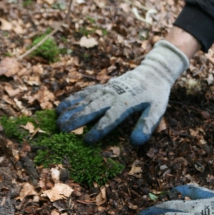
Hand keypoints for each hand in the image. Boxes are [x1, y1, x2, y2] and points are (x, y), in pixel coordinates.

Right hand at [56, 41, 188, 145]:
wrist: (152, 72)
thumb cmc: (155, 94)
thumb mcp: (157, 109)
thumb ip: (147, 124)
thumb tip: (135, 142)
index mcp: (125, 103)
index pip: (110, 118)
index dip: (98, 130)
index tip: (86, 141)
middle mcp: (112, 95)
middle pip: (91, 108)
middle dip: (76, 119)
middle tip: (61, 130)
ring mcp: (105, 90)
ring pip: (84, 100)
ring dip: (70, 109)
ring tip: (56, 120)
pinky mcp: (102, 87)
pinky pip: (84, 93)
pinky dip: (72, 99)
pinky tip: (60, 106)